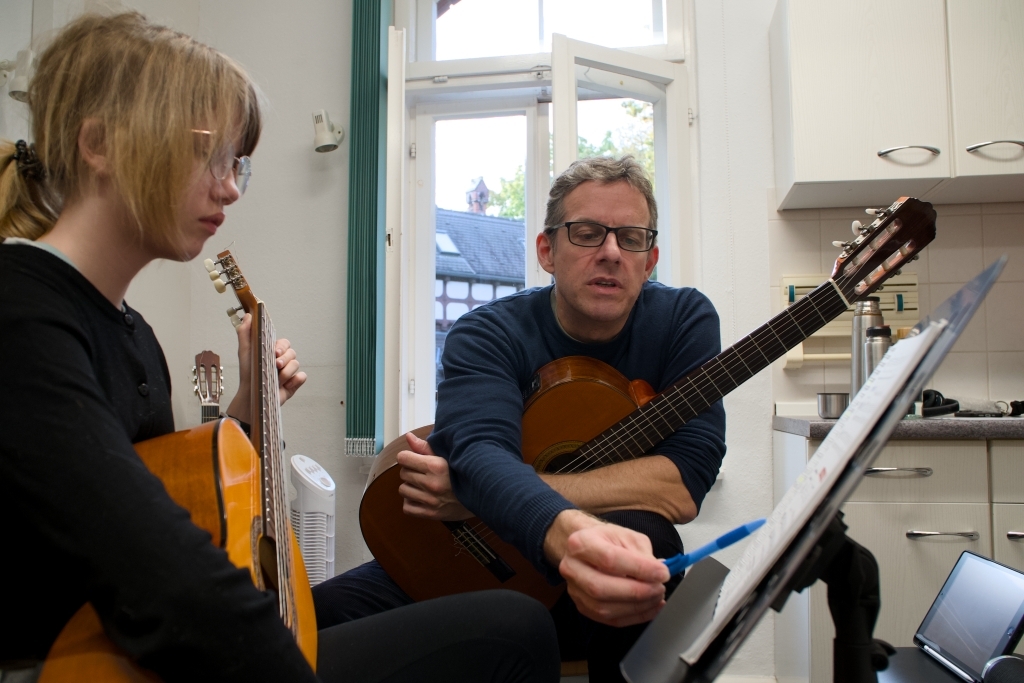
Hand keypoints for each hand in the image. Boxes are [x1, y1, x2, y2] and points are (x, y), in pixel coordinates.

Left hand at [226, 313, 307, 423]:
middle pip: (292, 352)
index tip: (274, 351)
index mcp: (273, 352)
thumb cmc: (248, 375)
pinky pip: (302, 377)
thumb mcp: (245, 352)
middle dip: (284, 358)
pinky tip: (286, 384)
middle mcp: (282, 361)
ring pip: (296, 364)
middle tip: (276, 365)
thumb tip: (248, 316)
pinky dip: (295, 380)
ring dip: (286, 371)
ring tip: (276, 378)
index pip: (284, 343)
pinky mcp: (294, 384)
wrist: (252, 397)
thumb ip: (245, 333)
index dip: (281, 346)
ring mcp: (289, 372)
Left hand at [397, 431, 472, 520]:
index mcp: (436, 466)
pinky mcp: (431, 514)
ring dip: (411, 487)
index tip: (415, 460)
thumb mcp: (447, 456)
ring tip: (423, 486)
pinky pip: (407, 508)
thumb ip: (425, 447)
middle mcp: (432, 484)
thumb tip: (408, 437)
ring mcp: (431, 501)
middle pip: (403, 473)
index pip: (403, 458)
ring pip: (403, 490)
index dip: (407, 457)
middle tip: (424, 473)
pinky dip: (411, 502)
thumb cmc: (463, 473)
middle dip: (411, 471)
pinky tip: (422, 498)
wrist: (483, 496)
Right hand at [546, 510, 669, 626]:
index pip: (610, 559)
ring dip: (637, 606)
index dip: (639, 569)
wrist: (588, 548)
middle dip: (636, 592)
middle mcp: (572, 568)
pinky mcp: (583, 607)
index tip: (662, 573)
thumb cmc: (608, 540)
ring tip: (657, 597)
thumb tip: (658, 573)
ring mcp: (575, 591)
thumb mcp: (627, 536)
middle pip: (601, 588)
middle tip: (659, 588)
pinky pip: (610, 620)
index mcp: (581, 543)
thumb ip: (643, 554)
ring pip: (604, 608)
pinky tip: (651, 607)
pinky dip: (635, 617)